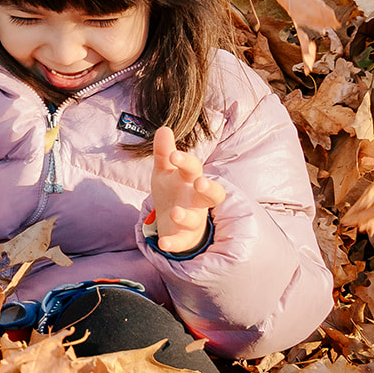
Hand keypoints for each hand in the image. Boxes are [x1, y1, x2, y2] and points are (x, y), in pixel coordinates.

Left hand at [150, 126, 225, 253]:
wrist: (172, 221)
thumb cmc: (172, 190)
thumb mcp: (164, 171)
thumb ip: (163, 152)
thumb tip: (164, 128)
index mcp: (190, 181)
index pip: (194, 169)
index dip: (186, 162)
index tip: (173, 155)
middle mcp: (196, 200)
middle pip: (211, 194)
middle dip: (208, 188)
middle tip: (200, 182)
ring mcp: (192, 220)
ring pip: (195, 220)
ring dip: (186, 216)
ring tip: (175, 212)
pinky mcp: (183, 238)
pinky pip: (180, 242)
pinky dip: (173, 243)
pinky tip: (162, 244)